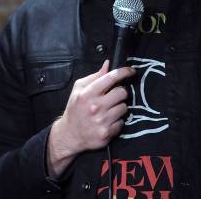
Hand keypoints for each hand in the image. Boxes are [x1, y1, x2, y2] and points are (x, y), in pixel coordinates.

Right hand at [47, 59, 134, 176]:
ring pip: (124, 107)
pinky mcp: (106, 134)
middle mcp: (95, 107)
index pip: (111, 77)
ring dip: (119, 107)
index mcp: (87, 94)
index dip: (125, 72)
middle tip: (114, 96)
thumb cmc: (75, 110)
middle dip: (121, 92)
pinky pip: (121, 123)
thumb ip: (94, 76)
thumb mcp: (78, 89)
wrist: (69, 135)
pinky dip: (117, 121)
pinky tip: (108, 121)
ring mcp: (101, 121)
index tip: (131, 71)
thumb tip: (108, 64)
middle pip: (122, 92)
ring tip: (109, 110)